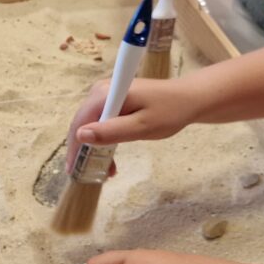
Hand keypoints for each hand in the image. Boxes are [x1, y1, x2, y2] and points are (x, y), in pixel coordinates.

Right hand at [64, 78, 197, 171]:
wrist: (189, 98)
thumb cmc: (170, 112)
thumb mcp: (142, 127)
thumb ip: (112, 131)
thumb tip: (81, 135)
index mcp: (106, 94)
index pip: (80, 122)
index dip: (75, 148)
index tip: (74, 170)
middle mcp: (102, 90)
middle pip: (82, 122)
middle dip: (84, 149)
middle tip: (90, 174)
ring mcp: (107, 93)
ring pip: (91, 123)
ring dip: (95, 146)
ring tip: (106, 168)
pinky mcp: (114, 98)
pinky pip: (101, 120)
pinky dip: (104, 137)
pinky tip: (111, 153)